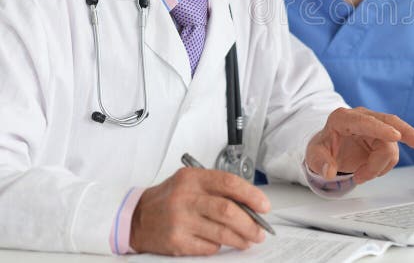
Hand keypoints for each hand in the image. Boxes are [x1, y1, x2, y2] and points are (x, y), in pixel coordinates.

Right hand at [130, 167, 268, 255]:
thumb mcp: (191, 182)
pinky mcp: (177, 242)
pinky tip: (222, 243)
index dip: (251, 195)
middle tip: (260, 231)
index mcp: (192, 178)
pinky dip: (219, 246)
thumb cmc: (170, 198)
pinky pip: (208, 246)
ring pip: (221, 232)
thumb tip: (250, 204)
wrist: (137, 218)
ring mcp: (180, 221)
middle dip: (250, 223)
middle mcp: (186, 198)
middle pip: (228, 211)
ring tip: (248, 240)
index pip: (229, 183)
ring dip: (240, 238)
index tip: (264, 206)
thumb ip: (217, 188)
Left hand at [305, 107, 413, 183]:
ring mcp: (375, 126)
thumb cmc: (322, 148)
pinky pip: (392, 152)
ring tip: (360, 176)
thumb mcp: (313, 156)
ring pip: (391, 145)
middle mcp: (362, 118)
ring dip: (379, 166)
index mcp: (343, 118)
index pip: (366, 121)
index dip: (381, 128)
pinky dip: (384, 166)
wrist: (328, 148)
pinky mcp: (383, 136)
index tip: (395, 136)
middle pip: (390, 122)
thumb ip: (320, 163)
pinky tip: (371, 169)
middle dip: (407, 132)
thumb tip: (329, 171)